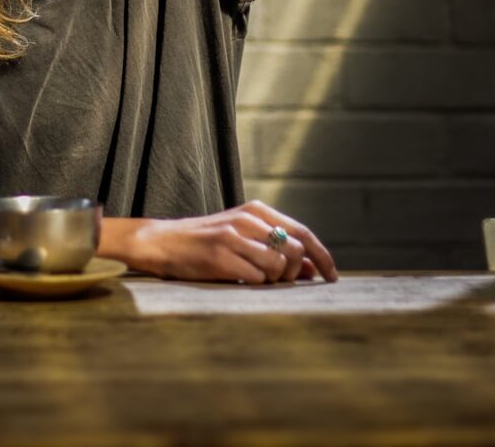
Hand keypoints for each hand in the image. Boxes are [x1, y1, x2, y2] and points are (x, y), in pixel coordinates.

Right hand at [121, 200, 338, 283]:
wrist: (161, 242)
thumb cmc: (205, 243)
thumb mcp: (243, 238)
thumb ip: (276, 249)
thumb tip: (312, 270)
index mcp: (256, 211)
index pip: (303, 232)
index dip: (322, 256)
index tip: (332, 277)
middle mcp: (248, 219)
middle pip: (295, 251)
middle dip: (293, 273)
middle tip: (277, 281)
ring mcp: (234, 236)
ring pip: (277, 266)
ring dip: (272, 280)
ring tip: (252, 277)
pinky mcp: (221, 256)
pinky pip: (256, 279)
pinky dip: (253, 284)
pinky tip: (236, 279)